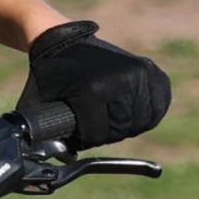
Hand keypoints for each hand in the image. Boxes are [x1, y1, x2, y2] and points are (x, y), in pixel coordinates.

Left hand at [21, 20, 170, 149]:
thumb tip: (66, 157)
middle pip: (122, 129)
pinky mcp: (148, 68)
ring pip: (143, 120)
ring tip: (110, 119)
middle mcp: (120, 81)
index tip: (77, 135)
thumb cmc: (48, 75)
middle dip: (106, 133)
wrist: (61, 41)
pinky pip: (159, 103)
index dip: (85, 140)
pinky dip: (149, 111)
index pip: (98, 134)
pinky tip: (134, 112)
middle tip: (94, 126)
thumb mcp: (39, 103)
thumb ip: (48, 131)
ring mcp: (138, 73)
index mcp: (93, 91)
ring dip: (128, 125)